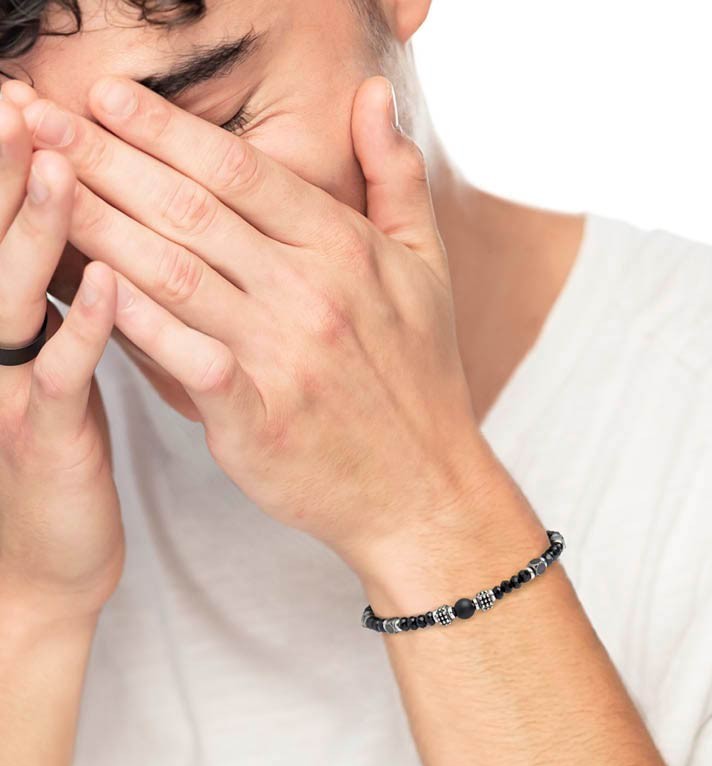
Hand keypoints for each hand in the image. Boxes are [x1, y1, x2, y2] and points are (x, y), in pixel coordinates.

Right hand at [0, 86, 123, 624]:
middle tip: (23, 100)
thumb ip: (62, 304)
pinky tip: (112, 281)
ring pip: (17, 296)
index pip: (3, 231)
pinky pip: (65, 374)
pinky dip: (86, 325)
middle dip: (6, 172)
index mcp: (4, 325)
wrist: (43, 560)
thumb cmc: (60, 449)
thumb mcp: (55, 367)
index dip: (9, 166)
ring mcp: (9, 391)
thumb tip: (93, 238)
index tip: (30, 100)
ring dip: (36, 228)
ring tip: (61, 164)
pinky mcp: (44, 437)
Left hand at [22, 76, 502, 576]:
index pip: (239, 170)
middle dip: (105, 158)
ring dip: (98, 225)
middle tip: (41, 118)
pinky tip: (89, 288)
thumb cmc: (420, 374)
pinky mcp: (260, 421)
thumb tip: (374, 93)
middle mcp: (312, 294)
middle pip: (192, 210)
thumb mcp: (428, 265)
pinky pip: (186, 360)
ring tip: (40, 187)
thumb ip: (396, 176)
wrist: (423, 483)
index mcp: (346, 249)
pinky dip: (135, 323)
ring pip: (174, 274)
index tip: (106, 97)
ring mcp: (285, 358)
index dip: (164, 128)